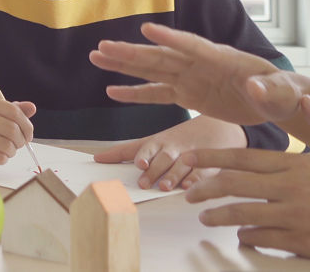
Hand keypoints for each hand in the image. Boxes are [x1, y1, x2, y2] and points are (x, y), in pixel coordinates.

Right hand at [0, 93, 34, 167]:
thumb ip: (8, 110)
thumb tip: (32, 107)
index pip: (13, 111)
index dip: (26, 124)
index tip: (28, 134)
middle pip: (12, 129)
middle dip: (20, 141)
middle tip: (18, 145)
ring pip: (6, 145)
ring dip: (11, 151)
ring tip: (6, 151)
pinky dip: (3, 159)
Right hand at [90, 22, 296, 125]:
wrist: (279, 102)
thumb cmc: (286, 94)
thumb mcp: (284, 94)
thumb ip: (270, 90)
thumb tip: (253, 86)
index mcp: (224, 59)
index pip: (194, 46)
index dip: (172, 39)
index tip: (146, 30)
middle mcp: (200, 65)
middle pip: (161, 56)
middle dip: (132, 51)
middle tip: (103, 46)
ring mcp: (191, 78)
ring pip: (151, 70)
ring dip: (124, 64)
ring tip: (96, 56)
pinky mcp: (188, 94)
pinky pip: (156, 94)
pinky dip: (135, 93)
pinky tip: (112, 91)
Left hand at [94, 115, 244, 190]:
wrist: (218, 128)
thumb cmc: (178, 138)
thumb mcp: (153, 141)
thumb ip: (126, 151)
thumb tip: (98, 158)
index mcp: (160, 141)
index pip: (148, 147)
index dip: (144, 155)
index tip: (139, 163)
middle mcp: (175, 147)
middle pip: (163, 159)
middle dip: (153, 171)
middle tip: (144, 183)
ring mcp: (193, 155)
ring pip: (182, 166)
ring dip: (172, 176)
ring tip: (163, 187)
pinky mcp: (210, 164)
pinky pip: (203, 172)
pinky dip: (196, 179)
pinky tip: (189, 187)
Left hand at [183, 147, 309, 257]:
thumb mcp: (309, 170)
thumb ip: (282, 169)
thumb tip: (240, 170)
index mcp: (292, 165)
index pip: (241, 157)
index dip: (209, 156)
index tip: (186, 157)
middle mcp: (291, 187)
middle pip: (232, 184)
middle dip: (204, 189)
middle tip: (190, 195)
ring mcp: (295, 214)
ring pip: (240, 213)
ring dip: (216, 216)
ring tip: (205, 217)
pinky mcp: (300, 240)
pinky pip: (260, 238)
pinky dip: (246, 236)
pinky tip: (243, 235)